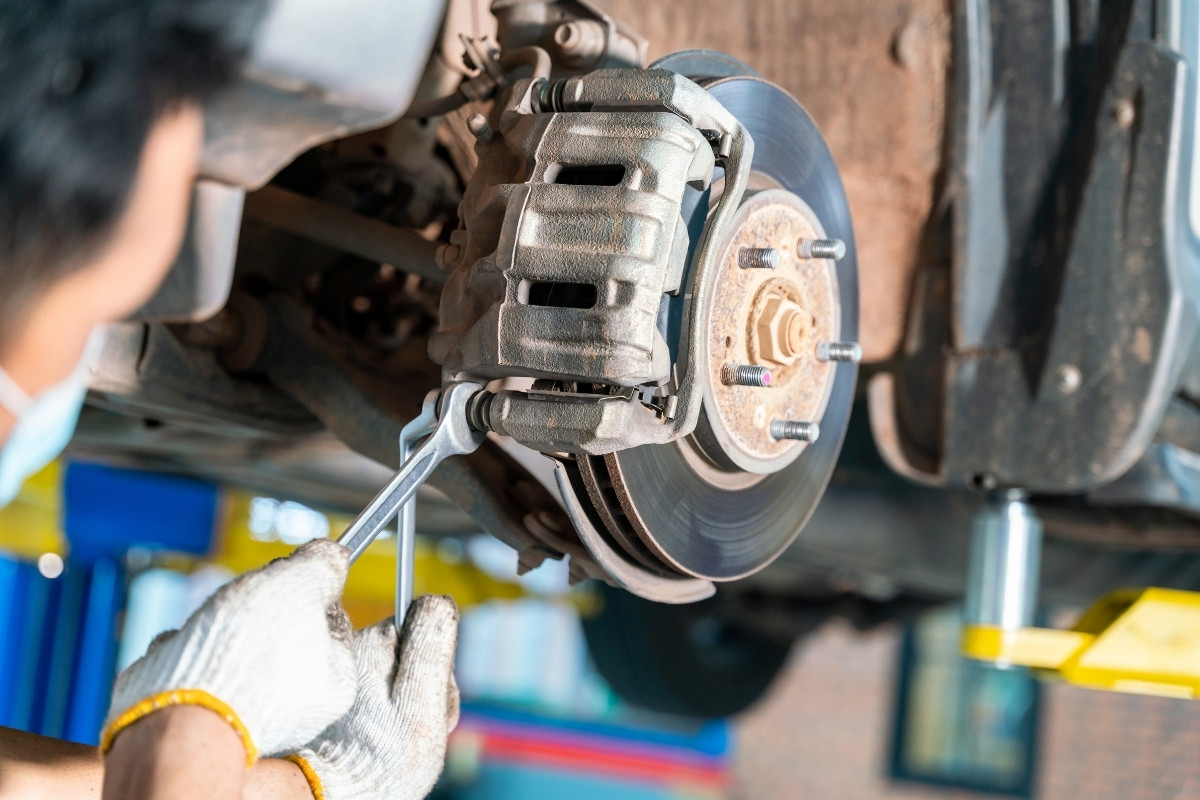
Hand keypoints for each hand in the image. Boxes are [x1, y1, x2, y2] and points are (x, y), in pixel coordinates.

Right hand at [101, 539, 358, 764]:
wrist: (178, 714)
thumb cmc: (251, 651)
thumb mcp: (302, 585)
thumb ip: (324, 565)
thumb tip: (334, 555)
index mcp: (334, 680)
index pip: (330, 616)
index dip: (308, 587)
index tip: (288, 576)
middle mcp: (296, 703)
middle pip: (279, 626)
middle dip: (253, 606)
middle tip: (245, 603)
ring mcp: (247, 710)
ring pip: (232, 641)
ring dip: (213, 625)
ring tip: (208, 632)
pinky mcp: (200, 711)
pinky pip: (195, 662)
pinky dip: (183, 651)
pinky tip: (182, 656)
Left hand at [287, 595, 459, 799]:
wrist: (330, 796)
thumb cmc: (383, 756)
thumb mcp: (421, 701)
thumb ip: (432, 646)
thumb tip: (438, 599)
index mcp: (376, 642)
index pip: (423, 627)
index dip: (436, 662)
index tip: (430, 696)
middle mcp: (353, 650)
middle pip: (408, 651)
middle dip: (421, 683)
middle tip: (414, 722)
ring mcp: (343, 675)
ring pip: (392, 675)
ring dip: (404, 702)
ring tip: (396, 737)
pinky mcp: (337, 698)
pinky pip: (374, 695)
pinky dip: (384, 716)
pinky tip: (381, 741)